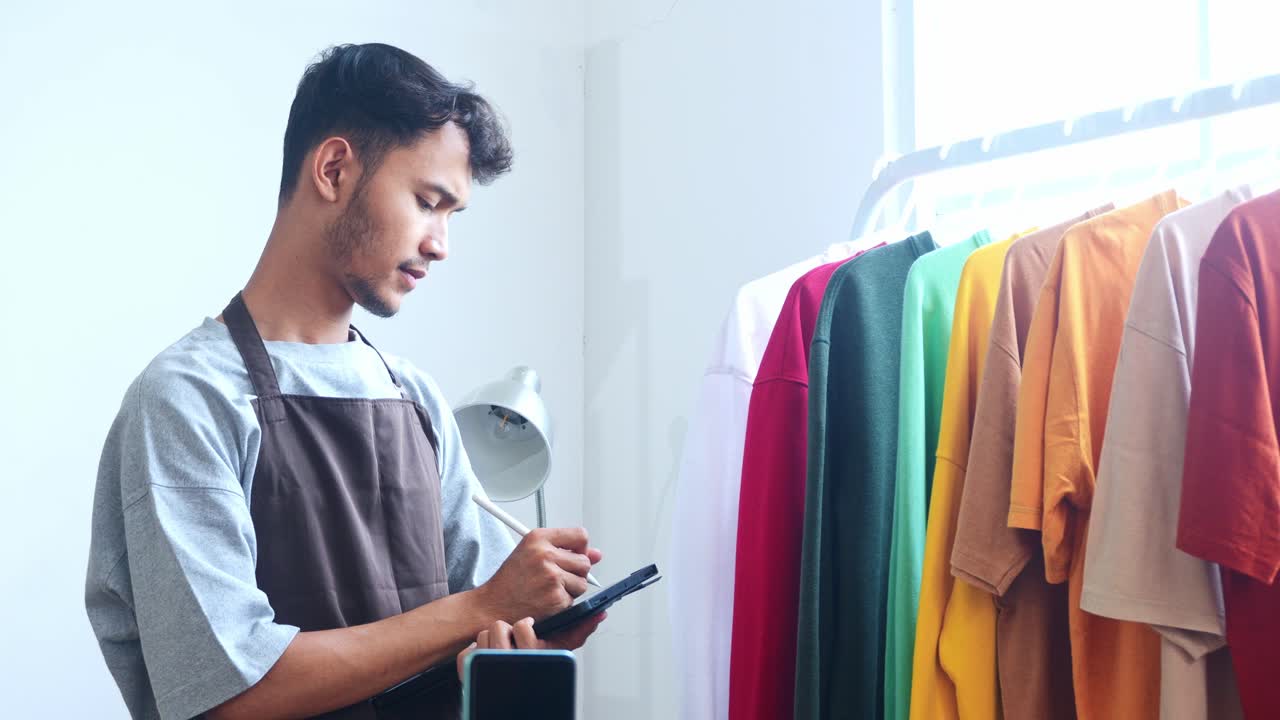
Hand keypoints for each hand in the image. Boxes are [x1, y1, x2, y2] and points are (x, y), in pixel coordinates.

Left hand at [456, 613, 606, 678]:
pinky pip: (465, 653)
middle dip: (505, 631)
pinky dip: (472, 654)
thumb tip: (598, 615)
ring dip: (489, 640)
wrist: (512, 709)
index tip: (528, 624)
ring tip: (499, 650)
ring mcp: (487, 667)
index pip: (523, 626)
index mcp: (532, 656)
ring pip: (482, 635)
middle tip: (512, 641)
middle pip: (498, 627)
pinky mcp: (469, 675)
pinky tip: (484, 660)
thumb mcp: (559, 657)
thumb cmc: (536, 681)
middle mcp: (508, 662)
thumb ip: (577, 634)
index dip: (525, 624)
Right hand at [476, 527, 602, 621]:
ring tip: (549, 590)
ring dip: (571, 589)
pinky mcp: (555, 598)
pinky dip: (563, 604)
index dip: (581, 548)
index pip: (580, 535)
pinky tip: (546, 601)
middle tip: (558, 578)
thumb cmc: (510, 580)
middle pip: (584, 561)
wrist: (492, 605)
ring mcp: (551, 577)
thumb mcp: (531, 554)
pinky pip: (574, 600)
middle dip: (576, 572)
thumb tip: (597, 554)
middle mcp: (545, 554)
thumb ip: (565, 550)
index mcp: (538, 537)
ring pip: (582, 582)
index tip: (575, 555)